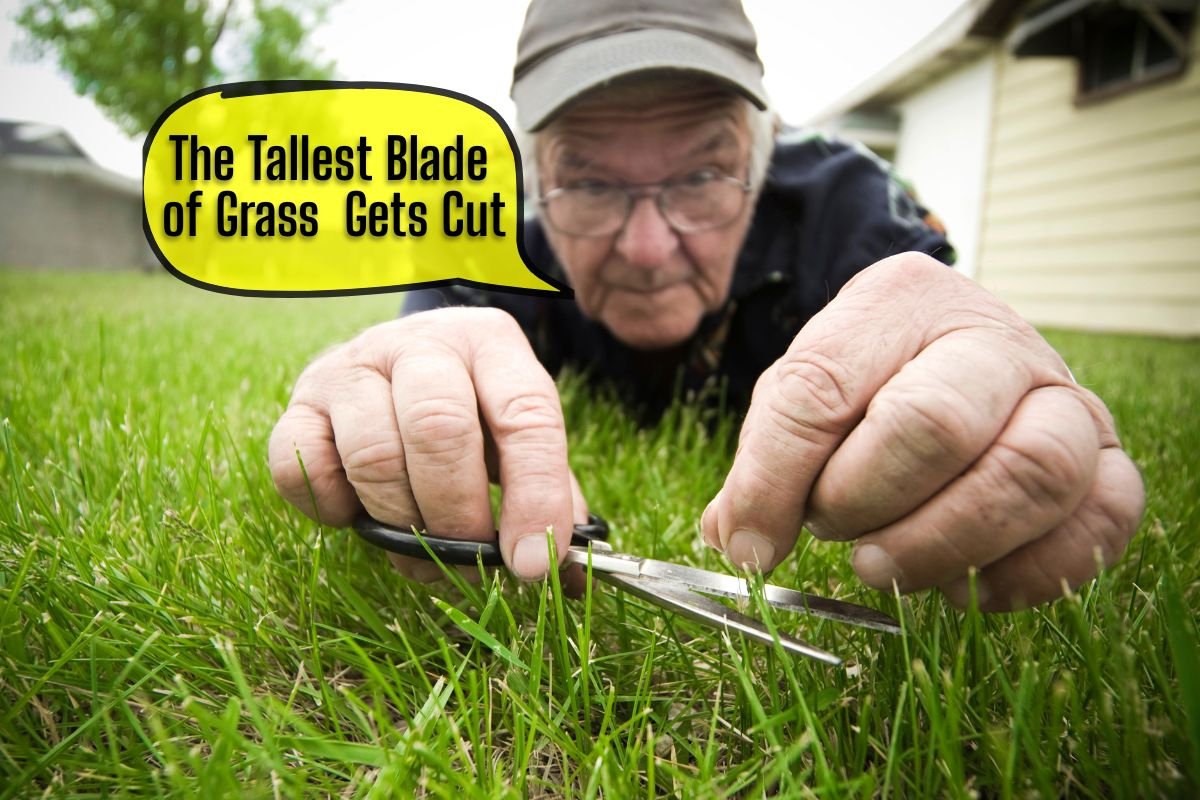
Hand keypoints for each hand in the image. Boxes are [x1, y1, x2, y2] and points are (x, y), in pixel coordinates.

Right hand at [269, 307, 586, 581]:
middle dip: (458, 514)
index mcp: (490, 342)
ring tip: (420, 547)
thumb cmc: (470, 411)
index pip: (525, 413)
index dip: (535, 495)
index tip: (534, 563)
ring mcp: (352, 366)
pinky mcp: (300, 401)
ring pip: (373, 454)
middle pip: (439, 428)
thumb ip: (549, 494)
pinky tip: (357, 514)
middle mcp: (420, 342)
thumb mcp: (516, 435)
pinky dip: (332, 507)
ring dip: (400, 520)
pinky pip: (303, 465)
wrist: (395, 359)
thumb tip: (569, 574)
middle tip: (468, 558)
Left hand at [701, 253, 1143, 610]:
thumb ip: (765, 463)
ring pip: (1032, 474)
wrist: (956, 353)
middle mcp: (994, 337)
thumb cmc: (869, 381)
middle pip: (936, 424)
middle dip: (865, 500)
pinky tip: (962, 588)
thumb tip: (740, 544)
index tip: (750, 543)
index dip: (775, 479)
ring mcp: (1063, 398)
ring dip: (942, 543)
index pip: (823, 389)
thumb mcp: (803, 394)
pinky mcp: (1106, 461)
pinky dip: (1028, 574)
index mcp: (900, 300)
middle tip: (833, 531)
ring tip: (884, 566)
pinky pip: (1100, 522)